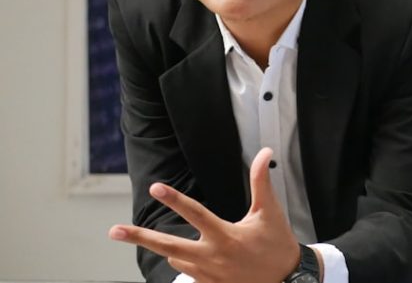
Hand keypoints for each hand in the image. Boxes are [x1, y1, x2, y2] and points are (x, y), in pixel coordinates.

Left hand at [109, 147, 301, 282]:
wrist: (288, 281)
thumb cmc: (277, 243)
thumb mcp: (269, 211)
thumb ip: (260, 181)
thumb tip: (264, 151)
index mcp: (226, 236)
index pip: (195, 213)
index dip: (174, 198)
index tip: (156, 187)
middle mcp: (212, 257)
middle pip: (168, 246)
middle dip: (140, 237)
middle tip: (115, 231)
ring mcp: (208, 276)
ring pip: (176, 258)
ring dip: (174, 248)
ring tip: (187, 243)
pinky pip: (188, 274)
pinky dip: (187, 263)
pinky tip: (196, 258)